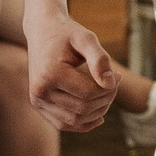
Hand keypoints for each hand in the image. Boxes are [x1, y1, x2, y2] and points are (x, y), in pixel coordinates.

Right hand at [26, 8, 116, 131]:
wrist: (42, 31)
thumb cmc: (67, 33)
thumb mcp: (86, 38)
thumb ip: (99, 59)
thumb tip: (111, 84)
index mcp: (50, 74)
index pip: (89, 94)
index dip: (110, 88)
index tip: (118, 76)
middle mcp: (39, 91)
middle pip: (83, 109)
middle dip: (106, 99)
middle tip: (114, 82)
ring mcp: (37, 101)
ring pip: (74, 120)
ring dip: (97, 111)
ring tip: (106, 93)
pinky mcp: (39, 106)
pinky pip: (63, 124)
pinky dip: (82, 124)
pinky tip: (98, 116)